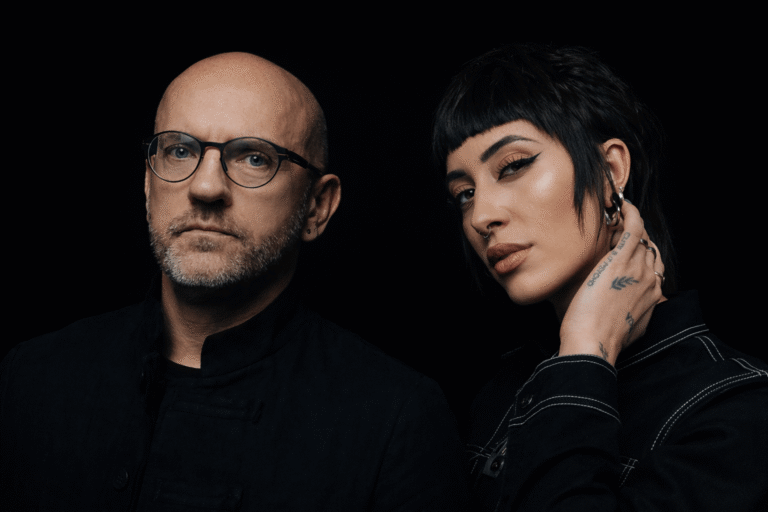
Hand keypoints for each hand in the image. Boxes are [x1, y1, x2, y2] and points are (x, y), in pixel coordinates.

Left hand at [559, 202, 664, 364]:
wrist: (592, 341)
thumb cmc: (597, 339)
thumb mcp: (622, 329)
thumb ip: (627, 316)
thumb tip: (620, 313)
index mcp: (652, 297)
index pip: (653, 268)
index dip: (640, 257)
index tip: (624, 252)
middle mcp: (651, 280)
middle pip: (649, 250)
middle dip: (634, 240)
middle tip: (615, 232)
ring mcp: (638, 268)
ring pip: (641, 237)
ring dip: (627, 226)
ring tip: (613, 218)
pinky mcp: (622, 259)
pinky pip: (633, 227)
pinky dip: (629, 213)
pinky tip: (621, 205)